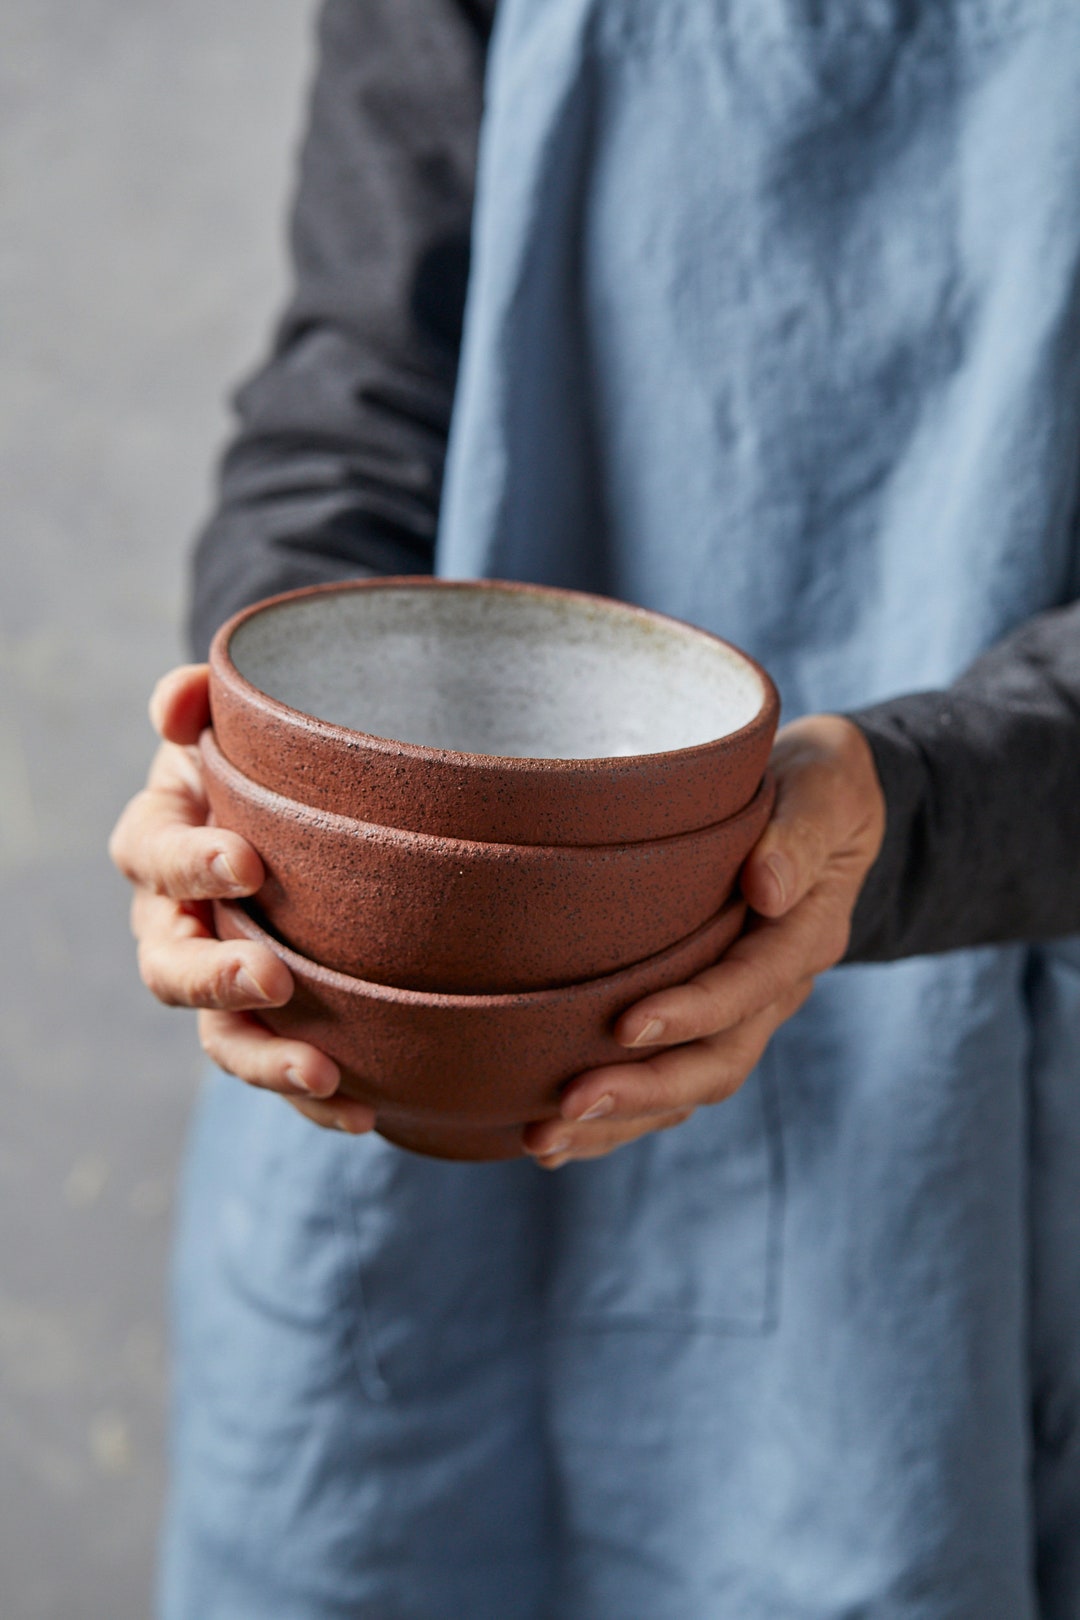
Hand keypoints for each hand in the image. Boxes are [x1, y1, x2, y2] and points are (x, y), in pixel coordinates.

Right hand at [108, 664, 374, 1134]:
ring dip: (266, 1059)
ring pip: (219, 1037)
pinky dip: (316, 1100)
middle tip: (274, 977)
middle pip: (171, 967)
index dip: (189, 864)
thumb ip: (199, 703)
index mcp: (161, 845)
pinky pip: (281, 1069)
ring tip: (324, 1072)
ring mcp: (222, 981)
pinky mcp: (272, 1023)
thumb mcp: (234, 725)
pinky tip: (364, 1113)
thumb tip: (180, 698)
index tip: (246, 862)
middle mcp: (177, 923)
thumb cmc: (267, 766)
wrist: (311, 817)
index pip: (151, 857)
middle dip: (218, 978)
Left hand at [521, 715, 885, 1167]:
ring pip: (688, 1088)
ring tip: (542, 1141)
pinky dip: (615, 1115)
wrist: (823, 803)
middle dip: (643, 1091)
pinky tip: (548, 1133)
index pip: (750, 987)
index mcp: (805, 934)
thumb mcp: (827, 788)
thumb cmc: (815, 785)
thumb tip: (768, 888)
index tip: (627, 1025)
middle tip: (566, 1106)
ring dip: (618, 1121)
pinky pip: (666, 1080)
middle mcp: (776, 989)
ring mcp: (743, 1012)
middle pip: (718, 1061)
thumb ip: (801, 833)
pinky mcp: (707, 1019)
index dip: (692, 1011)